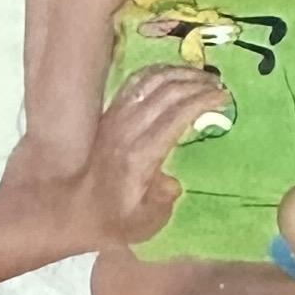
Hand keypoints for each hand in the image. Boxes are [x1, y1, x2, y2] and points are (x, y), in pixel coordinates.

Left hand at [57, 63, 228, 244]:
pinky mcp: (108, 113)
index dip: (202, 100)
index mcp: (140, 156)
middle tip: (220, 85)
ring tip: (202, 76)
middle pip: (167, 91)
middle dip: (197, 82)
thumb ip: (164, 200)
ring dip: (180, 73)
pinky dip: (158, 71)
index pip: (177, 115)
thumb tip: (173, 181)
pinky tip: (173, 75)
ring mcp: (115, 117)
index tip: (224, 97)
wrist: (70, 210)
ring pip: (151, 80)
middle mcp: (127, 129)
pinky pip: (135, 81)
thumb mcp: (145, 223)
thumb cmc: (113, 221)